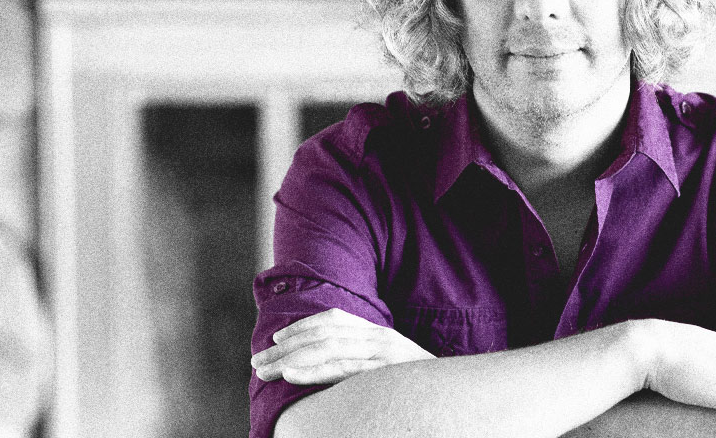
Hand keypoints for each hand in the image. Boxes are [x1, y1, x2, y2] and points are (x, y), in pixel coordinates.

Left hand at [251, 308, 434, 384]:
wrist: (457, 395)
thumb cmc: (420, 386)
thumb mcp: (391, 367)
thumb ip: (364, 360)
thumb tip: (331, 365)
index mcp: (378, 333)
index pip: (334, 320)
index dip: (302, 327)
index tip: (276, 340)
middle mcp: (379, 337)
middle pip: (322, 335)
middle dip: (285, 348)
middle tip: (257, 362)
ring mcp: (382, 353)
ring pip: (327, 349)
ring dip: (290, 360)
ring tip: (266, 371)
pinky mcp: (383, 372)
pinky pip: (343, 369)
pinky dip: (314, 370)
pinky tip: (292, 374)